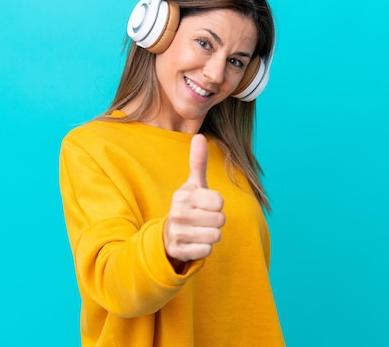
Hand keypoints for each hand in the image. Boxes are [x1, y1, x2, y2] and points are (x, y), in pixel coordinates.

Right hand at [164, 134, 224, 267]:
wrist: (168, 234)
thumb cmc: (189, 206)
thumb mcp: (194, 184)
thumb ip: (198, 162)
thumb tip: (198, 136)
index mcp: (183, 195)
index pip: (220, 201)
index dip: (217, 205)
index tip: (205, 205)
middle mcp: (177, 213)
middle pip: (220, 220)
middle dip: (216, 221)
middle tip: (202, 220)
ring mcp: (176, 233)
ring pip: (215, 236)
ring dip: (211, 235)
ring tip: (199, 230)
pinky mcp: (178, 251)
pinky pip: (207, 251)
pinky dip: (204, 248)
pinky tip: (194, 242)